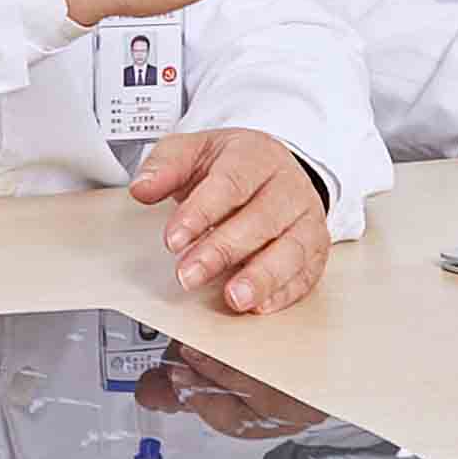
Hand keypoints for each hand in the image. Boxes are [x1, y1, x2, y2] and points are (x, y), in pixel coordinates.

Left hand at [124, 127, 329, 313]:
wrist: (274, 167)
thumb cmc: (230, 165)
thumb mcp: (193, 152)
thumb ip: (164, 167)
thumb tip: (141, 188)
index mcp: (256, 155)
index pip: (230, 183)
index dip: (201, 213)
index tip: (173, 240)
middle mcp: (288, 186)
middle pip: (260, 220)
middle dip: (222, 251)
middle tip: (189, 275)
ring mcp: (306, 218)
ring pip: (291, 249)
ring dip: (262, 277)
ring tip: (234, 298)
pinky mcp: (316, 248)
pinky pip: (307, 273)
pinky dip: (285, 293)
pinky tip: (261, 306)